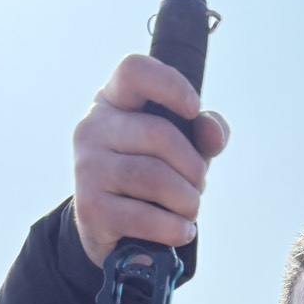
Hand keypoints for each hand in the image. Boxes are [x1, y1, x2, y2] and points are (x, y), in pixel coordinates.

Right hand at [73, 54, 229, 267]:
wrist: (108, 228)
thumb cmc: (148, 176)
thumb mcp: (179, 147)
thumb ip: (203, 133)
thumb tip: (215, 134)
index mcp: (112, 102)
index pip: (134, 71)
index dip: (170, 84)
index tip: (195, 109)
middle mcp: (92, 130)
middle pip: (159, 134)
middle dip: (193, 166)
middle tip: (199, 186)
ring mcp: (88, 170)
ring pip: (154, 178)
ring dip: (187, 200)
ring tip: (191, 209)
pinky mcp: (92, 210)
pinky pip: (144, 217)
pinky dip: (173, 227)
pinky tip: (183, 231)